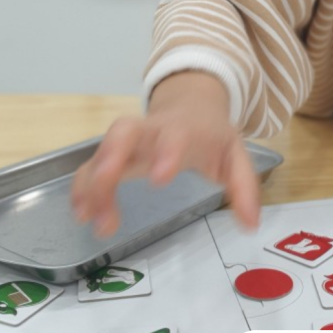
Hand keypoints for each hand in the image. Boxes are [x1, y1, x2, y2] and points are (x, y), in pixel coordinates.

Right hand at [71, 72, 259, 236]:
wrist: (192, 106)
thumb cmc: (212, 136)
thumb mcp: (236, 156)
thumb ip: (244, 188)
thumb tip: (251, 226)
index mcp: (186, 129)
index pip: (175, 134)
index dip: (166, 152)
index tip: (160, 179)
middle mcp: (152, 130)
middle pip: (124, 131)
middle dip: (112, 158)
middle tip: (105, 192)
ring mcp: (130, 140)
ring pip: (103, 149)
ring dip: (92, 181)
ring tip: (90, 218)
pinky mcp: (114, 153)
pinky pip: (91, 165)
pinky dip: (81, 187)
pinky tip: (81, 213)